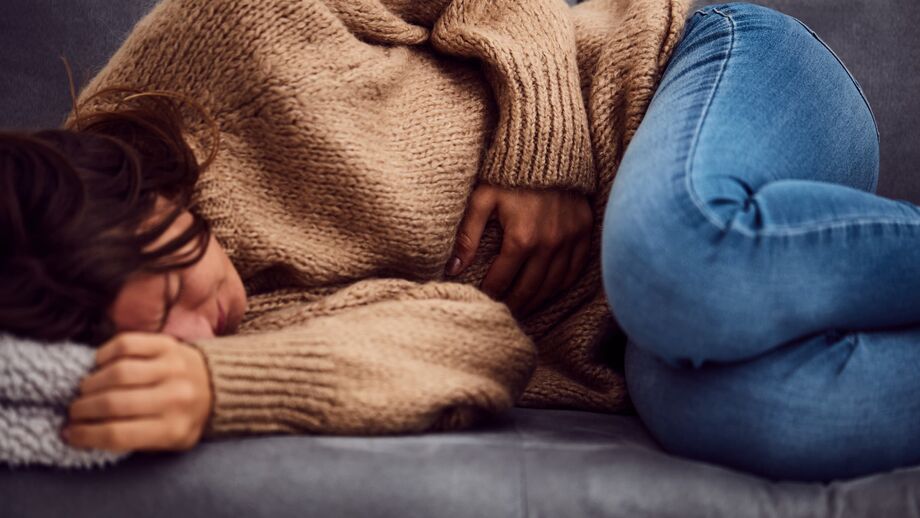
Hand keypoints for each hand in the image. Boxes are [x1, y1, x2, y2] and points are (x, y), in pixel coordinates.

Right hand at [62, 332, 212, 452]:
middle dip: (83, 409)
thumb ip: (131, 441)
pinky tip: (100, 366)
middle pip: (113, 403)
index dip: (85, 435)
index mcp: (174, 428)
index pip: (117, 434)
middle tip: (74, 411)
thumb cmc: (185, 417)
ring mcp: (173, 367)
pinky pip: (125, 345)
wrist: (220, 386)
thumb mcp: (168, 442)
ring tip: (84, 392)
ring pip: (117, 373)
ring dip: (90, 384)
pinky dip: (104, 355)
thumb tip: (78, 434)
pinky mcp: (168, 344)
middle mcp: (176, 397)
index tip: (69, 433)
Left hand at [445, 183, 593, 316]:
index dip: (489, 295)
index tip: (480, 302)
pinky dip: (561, 284)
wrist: (547, 147)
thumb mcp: (482, 199)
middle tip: (501, 314)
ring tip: (522, 307)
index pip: (502, 281)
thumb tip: (452, 269)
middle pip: (529, 289)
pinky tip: (548, 290)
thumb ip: (467, 235)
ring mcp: (570, 239)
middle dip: (513, 305)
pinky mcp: (584, 231)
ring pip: (553, 285)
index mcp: (521, 238)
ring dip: (536, 300)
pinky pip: (574, 269)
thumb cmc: (509, 173)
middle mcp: (549, 244)